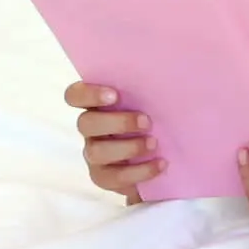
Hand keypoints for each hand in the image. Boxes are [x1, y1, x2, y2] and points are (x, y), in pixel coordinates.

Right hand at [64, 82, 163, 202]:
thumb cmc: (157, 120)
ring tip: (153, 144)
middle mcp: (91, 129)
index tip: (115, 95)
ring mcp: (95, 153)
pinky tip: (160, 164)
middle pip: (85, 123)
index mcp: (98, 105)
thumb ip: (154, 89)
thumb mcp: (156, 103)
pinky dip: (140, 171)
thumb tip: (172, 72)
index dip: (88, 94)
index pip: (75, 95)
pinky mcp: (104, 176)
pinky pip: (114, 177)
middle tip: (146, 122)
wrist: (164, 156)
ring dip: (128, 148)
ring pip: (96, 152)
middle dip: (117, 122)